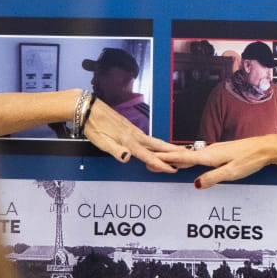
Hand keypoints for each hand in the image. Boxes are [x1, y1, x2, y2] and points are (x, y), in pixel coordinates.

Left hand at [84, 101, 199, 172]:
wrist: (89, 108)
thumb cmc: (94, 126)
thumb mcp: (101, 141)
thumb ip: (116, 150)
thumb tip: (126, 158)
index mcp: (129, 141)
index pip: (148, 155)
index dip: (161, 164)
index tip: (173, 169)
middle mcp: (134, 135)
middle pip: (158, 146)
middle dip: (173, 152)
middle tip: (187, 156)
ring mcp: (134, 131)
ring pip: (155, 141)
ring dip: (168, 147)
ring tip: (179, 151)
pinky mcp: (131, 129)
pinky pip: (149, 138)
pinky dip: (158, 143)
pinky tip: (159, 145)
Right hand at [161, 134, 276, 188]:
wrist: (265, 147)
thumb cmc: (250, 159)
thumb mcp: (231, 173)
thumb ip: (212, 178)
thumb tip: (195, 184)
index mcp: (209, 156)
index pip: (182, 158)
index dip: (165, 160)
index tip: (150, 159)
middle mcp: (209, 151)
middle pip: (182, 155)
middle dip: (165, 158)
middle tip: (148, 160)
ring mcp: (214, 150)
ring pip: (189, 154)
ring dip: (174, 157)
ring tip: (160, 160)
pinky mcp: (219, 151)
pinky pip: (197, 155)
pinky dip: (186, 157)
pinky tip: (185, 160)